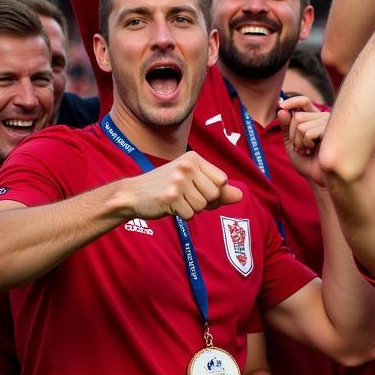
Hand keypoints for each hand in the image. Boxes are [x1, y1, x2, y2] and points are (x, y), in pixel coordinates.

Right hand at [123, 153, 241, 220]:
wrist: (132, 194)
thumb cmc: (166, 188)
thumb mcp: (193, 182)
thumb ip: (218, 189)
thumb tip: (241, 196)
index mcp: (194, 158)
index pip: (222, 180)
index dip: (215, 192)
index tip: (198, 190)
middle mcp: (187, 166)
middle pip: (215, 194)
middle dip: (204, 202)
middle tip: (185, 196)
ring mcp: (178, 180)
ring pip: (203, 206)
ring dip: (192, 209)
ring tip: (177, 200)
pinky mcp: (171, 196)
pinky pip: (190, 215)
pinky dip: (182, 215)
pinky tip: (170, 206)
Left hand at [278, 95, 329, 184]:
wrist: (317, 177)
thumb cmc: (307, 160)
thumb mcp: (291, 141)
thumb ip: (286, 126)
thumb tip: (282, 109)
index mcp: (315, 117)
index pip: (303, 101)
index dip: (292, 101)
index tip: (280, 105)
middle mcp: (323, 118)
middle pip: (298, 115)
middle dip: (292, 134)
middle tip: (300, 147)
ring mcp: (329, 124)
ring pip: (301, 125)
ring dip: (299, 142)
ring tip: (307, 151)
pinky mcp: (332, 132)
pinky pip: (308, 132)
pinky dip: (306, 144)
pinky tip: (314, 151)